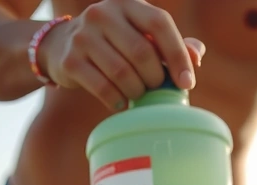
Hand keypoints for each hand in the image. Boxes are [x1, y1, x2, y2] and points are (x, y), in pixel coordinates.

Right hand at [37, 0, 204, 110]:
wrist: (61, 45)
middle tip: (155, 89)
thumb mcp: (141, 35)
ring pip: (122, 73)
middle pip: (142, 52)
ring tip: (137, 94)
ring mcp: (84, 36)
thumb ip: (171, 44)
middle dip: (155, 78)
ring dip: (136, 91)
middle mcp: (103, 14)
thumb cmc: (114, 43)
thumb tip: (196, 58)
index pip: (160, 23)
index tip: (187, 83)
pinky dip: (118, 100)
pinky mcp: (70, 61)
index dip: (177, 55)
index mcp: (127, 3)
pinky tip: (121, 102)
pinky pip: (103, 88)